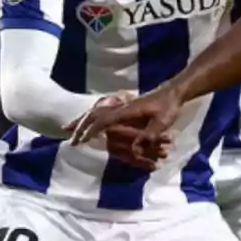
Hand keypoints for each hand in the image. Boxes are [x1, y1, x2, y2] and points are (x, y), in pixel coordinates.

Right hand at [65, 86, 180, 167]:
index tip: (80, 139)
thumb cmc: (169, 107)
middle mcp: (121, 107)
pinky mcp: (125, 107)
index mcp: (127, 111)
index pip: (104, 120)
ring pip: (96, 111)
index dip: (92, 130)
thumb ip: (150, 135)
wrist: (174, 92)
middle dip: (80, 123)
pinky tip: (88, 121)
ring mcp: (122, 105)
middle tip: (66, 133)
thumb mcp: (162, 122)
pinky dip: (93, 117)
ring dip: (83, 119)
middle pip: (94, 113)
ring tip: (68, 127)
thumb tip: (134, 148)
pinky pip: (103, 111)